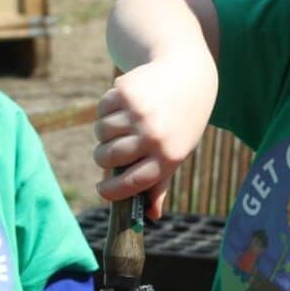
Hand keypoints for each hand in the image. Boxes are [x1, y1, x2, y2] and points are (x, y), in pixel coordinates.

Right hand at [93, 58, 214, 219]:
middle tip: (106, 153)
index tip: (102, 190)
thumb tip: (150, 215)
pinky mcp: (126, 92)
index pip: (131, 184)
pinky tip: (123, 105)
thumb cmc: (181, 122)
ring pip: (101, 133)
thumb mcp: (178, 151)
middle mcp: (154, 136)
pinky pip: (101, 109)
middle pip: (108, 157)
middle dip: (102, 158)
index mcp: (168, 157)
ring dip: (104, 132)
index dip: (111, 191)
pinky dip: (106, 110)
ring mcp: (139, 113)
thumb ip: (161, 183)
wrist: (188, 75)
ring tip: (119, 125)